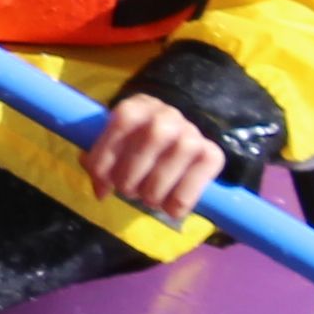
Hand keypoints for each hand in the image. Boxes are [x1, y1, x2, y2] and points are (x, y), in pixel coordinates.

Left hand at [77, 86, 228, 219]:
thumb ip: (101, 164)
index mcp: (139, 106)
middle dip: (132, 174)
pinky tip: (169, 208)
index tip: (102, 182)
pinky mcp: (212, 155)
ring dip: (154, 190)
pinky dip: (178, 201)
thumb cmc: (136, 149)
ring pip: (176, 158)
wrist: (177, 146)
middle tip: (127, 191)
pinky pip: (195, 182)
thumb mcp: (116, 147)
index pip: (123, 121)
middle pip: (153, 137)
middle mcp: (168, 114)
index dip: (108, 154)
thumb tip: (101, 190)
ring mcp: (193, 133)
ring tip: (147, 198)